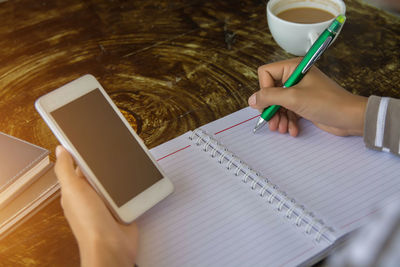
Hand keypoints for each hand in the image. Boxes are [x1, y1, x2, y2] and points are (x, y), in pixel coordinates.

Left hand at [54, 145, 137, 266]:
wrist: (112, 248)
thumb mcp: (73, 191)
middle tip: (119, 145)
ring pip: (117, 180)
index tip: (95, 138)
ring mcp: (109, 202)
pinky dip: (135, 185)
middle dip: (110, 161)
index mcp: (77, 190)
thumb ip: (66, 170)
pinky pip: (130, 191)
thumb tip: (60, 150)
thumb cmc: (89, 224)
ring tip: (132, 157)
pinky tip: (139, 176)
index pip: (81, 165)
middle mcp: (93, 195)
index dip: (86, 152)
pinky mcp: (124, 207)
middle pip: (102, 171)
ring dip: (124, 172)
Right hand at [248, 58, 367, 136]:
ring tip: (282, 129)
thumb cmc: (326, 103)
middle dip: (271, 109)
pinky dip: (288, 121)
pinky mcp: (303, 103)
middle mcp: (295, 77)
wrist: (349, 117)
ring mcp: (299, 91)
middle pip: (270, 91)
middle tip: (272, 122)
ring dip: (278, 118)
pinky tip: (293, 130)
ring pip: (278, 104)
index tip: (269, 103)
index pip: (266, 73)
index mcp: (293, 67)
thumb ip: (269, 97)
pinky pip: (287, 111)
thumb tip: (251, 100)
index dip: (264, 89)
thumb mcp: (293, 98)